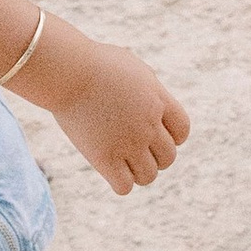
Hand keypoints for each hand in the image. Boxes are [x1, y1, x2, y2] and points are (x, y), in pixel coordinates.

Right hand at [47, 38, 190, 195]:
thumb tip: (154, 103)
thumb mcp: (133, 68)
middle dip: (154, 156)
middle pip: (168, 157)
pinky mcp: (105, 158)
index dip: (172, 137)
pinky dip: (120, 182)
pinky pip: (124, 186)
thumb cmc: (95, 63)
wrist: (69, 70)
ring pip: (148, 176)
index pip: (182, 131)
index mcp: (158, 100)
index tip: (154, 133)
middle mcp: (148, 124)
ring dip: (138, 172)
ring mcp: (128, 142)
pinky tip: (109, 169)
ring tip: (122, 161)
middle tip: (134, 148)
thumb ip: (149, 89)